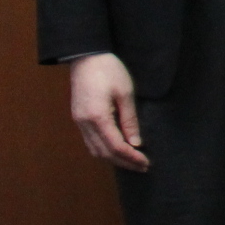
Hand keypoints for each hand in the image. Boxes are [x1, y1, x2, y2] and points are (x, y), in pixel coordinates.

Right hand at [69, 53, 147, 170]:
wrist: (86, 57)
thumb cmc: (109, 71)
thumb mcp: (126, 93)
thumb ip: (130, 120)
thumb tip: (136, 143)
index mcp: (97, 117)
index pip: (116, 146)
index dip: (132, 157)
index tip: (146, 162)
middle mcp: (84, 124)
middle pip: (104, 153)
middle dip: (124, 162)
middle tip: (143, 167)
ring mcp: (79, 122)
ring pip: (95, 150)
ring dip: (113, 159)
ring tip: (132, 162)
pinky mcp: (78, 118)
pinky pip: (90, 142)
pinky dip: (104, 150)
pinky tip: (116, 150)